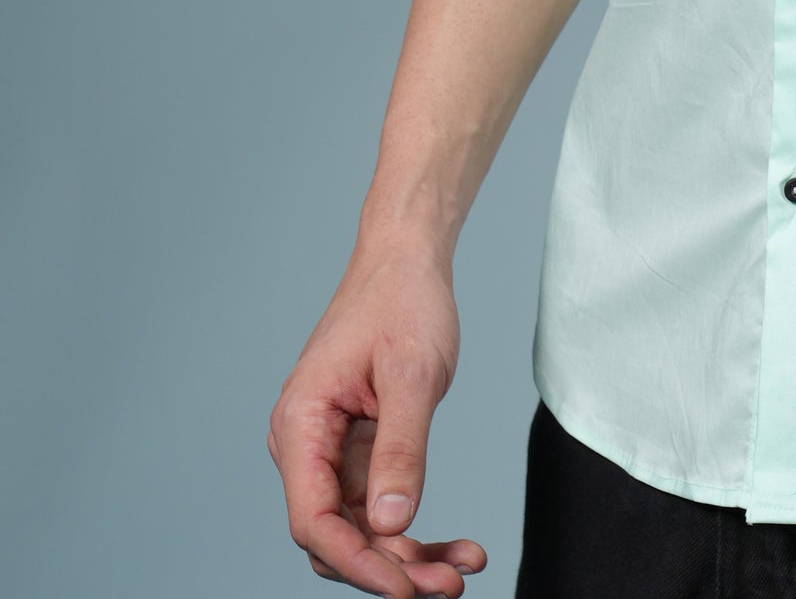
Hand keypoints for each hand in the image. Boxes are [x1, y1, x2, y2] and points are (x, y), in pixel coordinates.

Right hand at [268, 237, 486, 596]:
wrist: (408, 258)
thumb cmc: (403, 299)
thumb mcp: (411, 372)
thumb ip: (401, 448)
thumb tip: (393, 523)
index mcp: (301, 425)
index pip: (314, 521)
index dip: (358, 563)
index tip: (404, 588)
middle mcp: (306, 446)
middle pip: (337, 536)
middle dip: (391, 568)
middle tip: (450, 585)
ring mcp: (331, 453)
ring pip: (362, 531)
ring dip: (409, 557)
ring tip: (464, 568)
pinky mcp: (359, 452)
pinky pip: (381, 508)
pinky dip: (416, 530)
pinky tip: (458, 547)